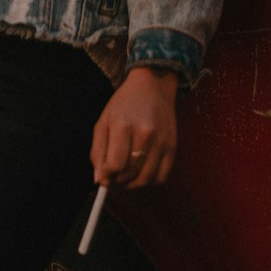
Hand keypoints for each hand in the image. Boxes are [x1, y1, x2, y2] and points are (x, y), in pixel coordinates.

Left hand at [90, 67, 177, 189]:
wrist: (153, 86)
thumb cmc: (125, 104)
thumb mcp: (104, 121)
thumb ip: (98, 152)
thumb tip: (100, 180)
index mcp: (123, 125)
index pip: (115, 165)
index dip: (107, 175)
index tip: (105, 174)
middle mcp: (145, 134)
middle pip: (130, 174)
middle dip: (118, 180)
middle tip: (114, 176)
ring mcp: (161, 141)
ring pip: (146, 179)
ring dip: (133, 184)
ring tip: (126, 177)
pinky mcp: (172, 146)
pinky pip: (162, 177)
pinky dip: (150, 181)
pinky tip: (142, 173)